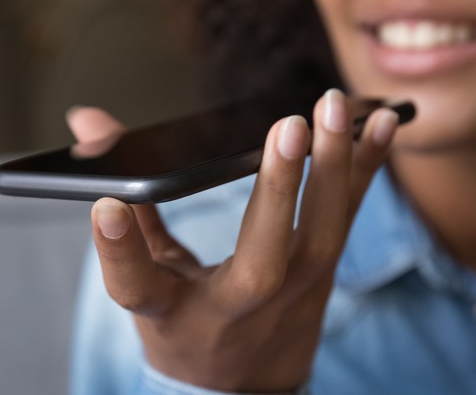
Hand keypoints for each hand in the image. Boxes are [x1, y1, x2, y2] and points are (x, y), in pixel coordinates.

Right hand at [67, 90, 399, 391]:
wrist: (245, 387)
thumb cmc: (189, 328)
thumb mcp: (149, 283)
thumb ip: (128, 204)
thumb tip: (91, 123)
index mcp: (175, 312)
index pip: (139, 287)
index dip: (120, 252)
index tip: (105, 207)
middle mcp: (238, 307)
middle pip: (262, 260)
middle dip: (278, 193)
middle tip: (291, 127)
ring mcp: (291, 295)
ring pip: (322, 236)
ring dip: (335, 169)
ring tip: (338, 108)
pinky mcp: (323, 275)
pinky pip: (348, 218)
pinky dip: (367, 168)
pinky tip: (384, 123)